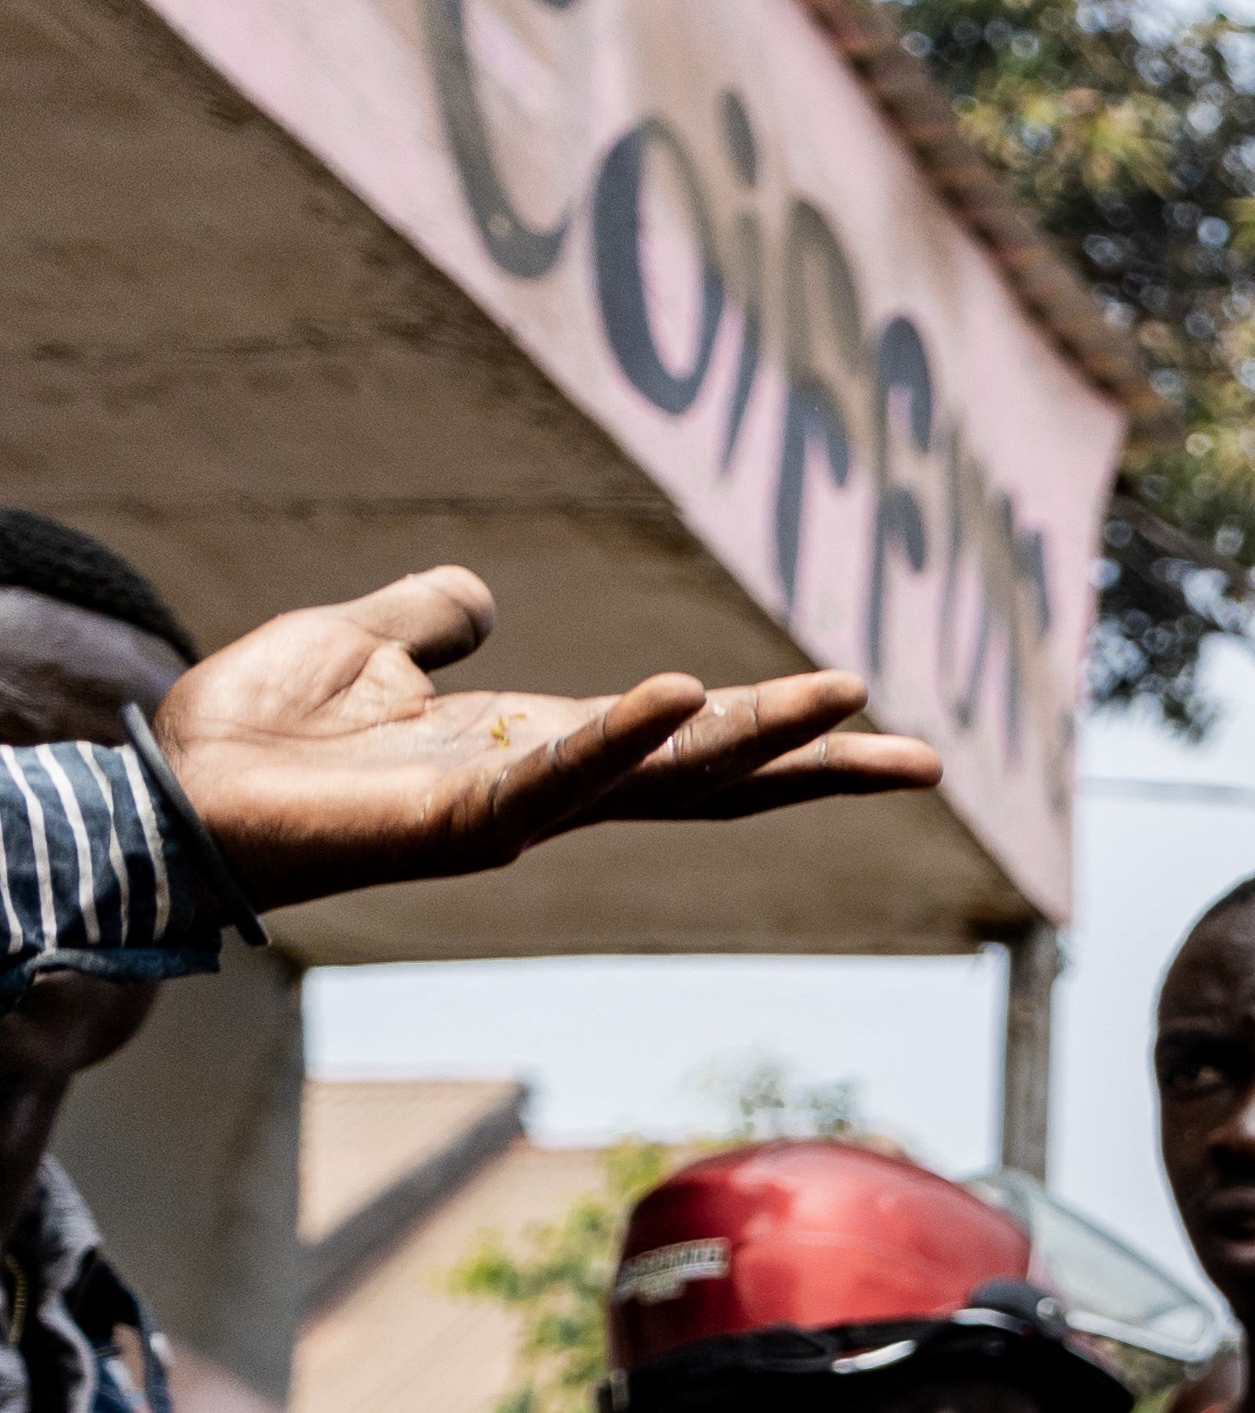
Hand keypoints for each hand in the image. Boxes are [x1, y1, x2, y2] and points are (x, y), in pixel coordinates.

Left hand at [148, 572, 945, 908]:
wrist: (168, 793)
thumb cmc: (252, 733)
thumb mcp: (358, 644)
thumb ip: (423, 622)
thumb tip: (475, 593)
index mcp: (540, 746)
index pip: (687, 742)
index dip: (776, 730)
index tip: (871, 711)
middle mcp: (550, 785)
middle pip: (715, 778)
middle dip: (818, 767)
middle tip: (929, 760)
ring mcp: (516, 808)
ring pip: (666, 777)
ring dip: (761, 739)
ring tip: (847, 697)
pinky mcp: (463, 819)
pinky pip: (559, 774)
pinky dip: (623, 737)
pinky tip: (684, 695)